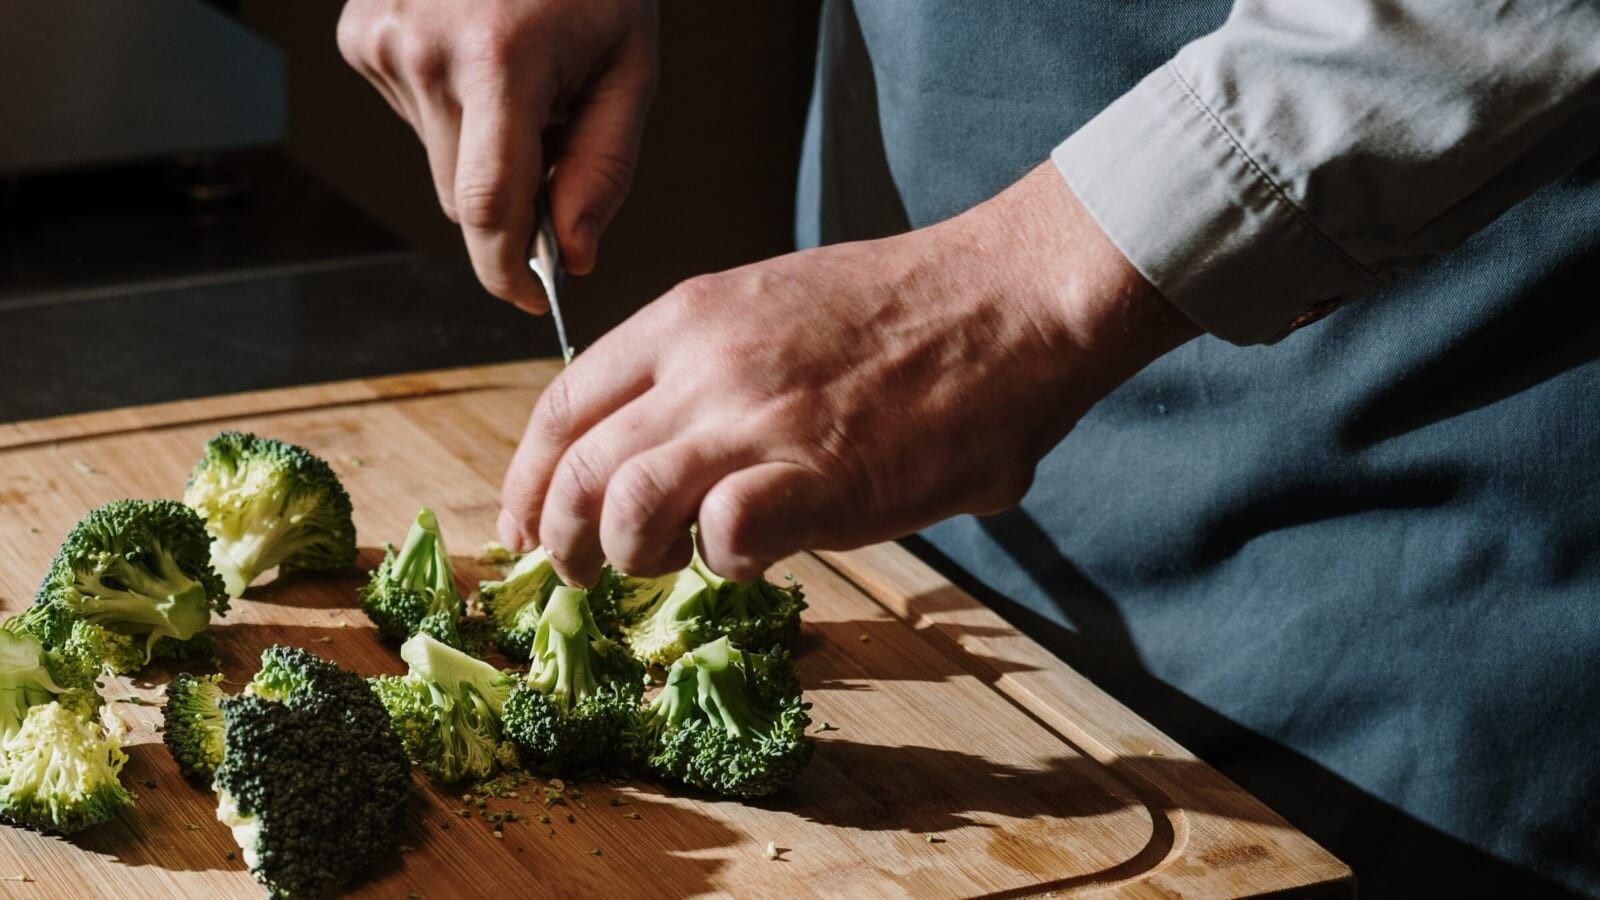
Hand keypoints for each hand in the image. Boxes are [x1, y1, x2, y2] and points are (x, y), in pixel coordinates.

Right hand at [337, 0, 657, 310]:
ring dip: (483, 148)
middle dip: (512, 198)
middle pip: (464, 196)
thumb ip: (604, 166)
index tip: (532, 298)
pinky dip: (451, 110)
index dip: (507, 268)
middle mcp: (424, 50)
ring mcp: (381, 40)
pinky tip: (477, 56)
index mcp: (498, 58)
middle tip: (555, 137)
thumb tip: (575, 253)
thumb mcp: (630, 65)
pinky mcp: (360, 36)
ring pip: (438, 161)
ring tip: (518, 75)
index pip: (487, 206)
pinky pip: (414, 117)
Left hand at [498, 163, 1200, 584]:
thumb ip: (711, 374)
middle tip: (578, 573)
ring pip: (626, 513)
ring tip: (667, 566)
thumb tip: (677, 460)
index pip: (562, 407)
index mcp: (686, 319)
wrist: (1008, 300)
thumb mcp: (774, 309)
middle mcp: (702, 367)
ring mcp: (756, 421)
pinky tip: (759, 554)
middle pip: (577, 473)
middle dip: (561, 541)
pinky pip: (724, 540)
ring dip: (632, 559)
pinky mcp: (816, 478)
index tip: (523, 525)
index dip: (528, 479)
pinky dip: (726, 563)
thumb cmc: (904, 312)